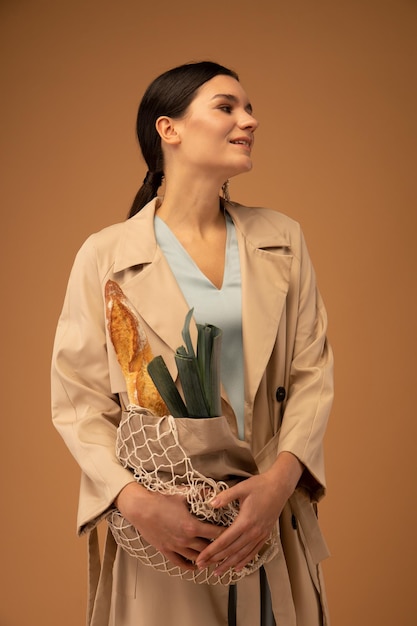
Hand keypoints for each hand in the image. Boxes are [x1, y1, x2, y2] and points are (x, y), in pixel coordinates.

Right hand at [115, 482, 223, 571]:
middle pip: (208, 548)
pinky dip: (190, 566)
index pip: (215, 533)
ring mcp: (176, 547)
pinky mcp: (166, 551)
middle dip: (219, 548)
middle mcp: (186, 540)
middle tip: (228, 548)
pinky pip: (180, 563)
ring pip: (196, 558)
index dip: (226, 534)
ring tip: (215, 558)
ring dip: (206, 559)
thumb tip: (213, 491)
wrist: (141, 508)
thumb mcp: (183, 494)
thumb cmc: (161, 499)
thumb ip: (200, 494)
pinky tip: (196, 567)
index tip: (235, 533)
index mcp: (192, 526)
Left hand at [195, 451, 302, 575]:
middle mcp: (253, 532)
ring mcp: (260, 535)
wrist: (280, 487)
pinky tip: (237, 567)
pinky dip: (245, 561)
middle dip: (216, 560)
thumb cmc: (260, 485)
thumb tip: (210, 503)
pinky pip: (254, 552)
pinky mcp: (265, 534)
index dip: (211, 551)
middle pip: (232, 550)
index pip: (224, 540)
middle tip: (202, 566)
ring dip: (229, 564)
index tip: (201, 558)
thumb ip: (225, 496)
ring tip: (217, 572)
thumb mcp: (241, 487)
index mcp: (245, 521)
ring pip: (242, 554)